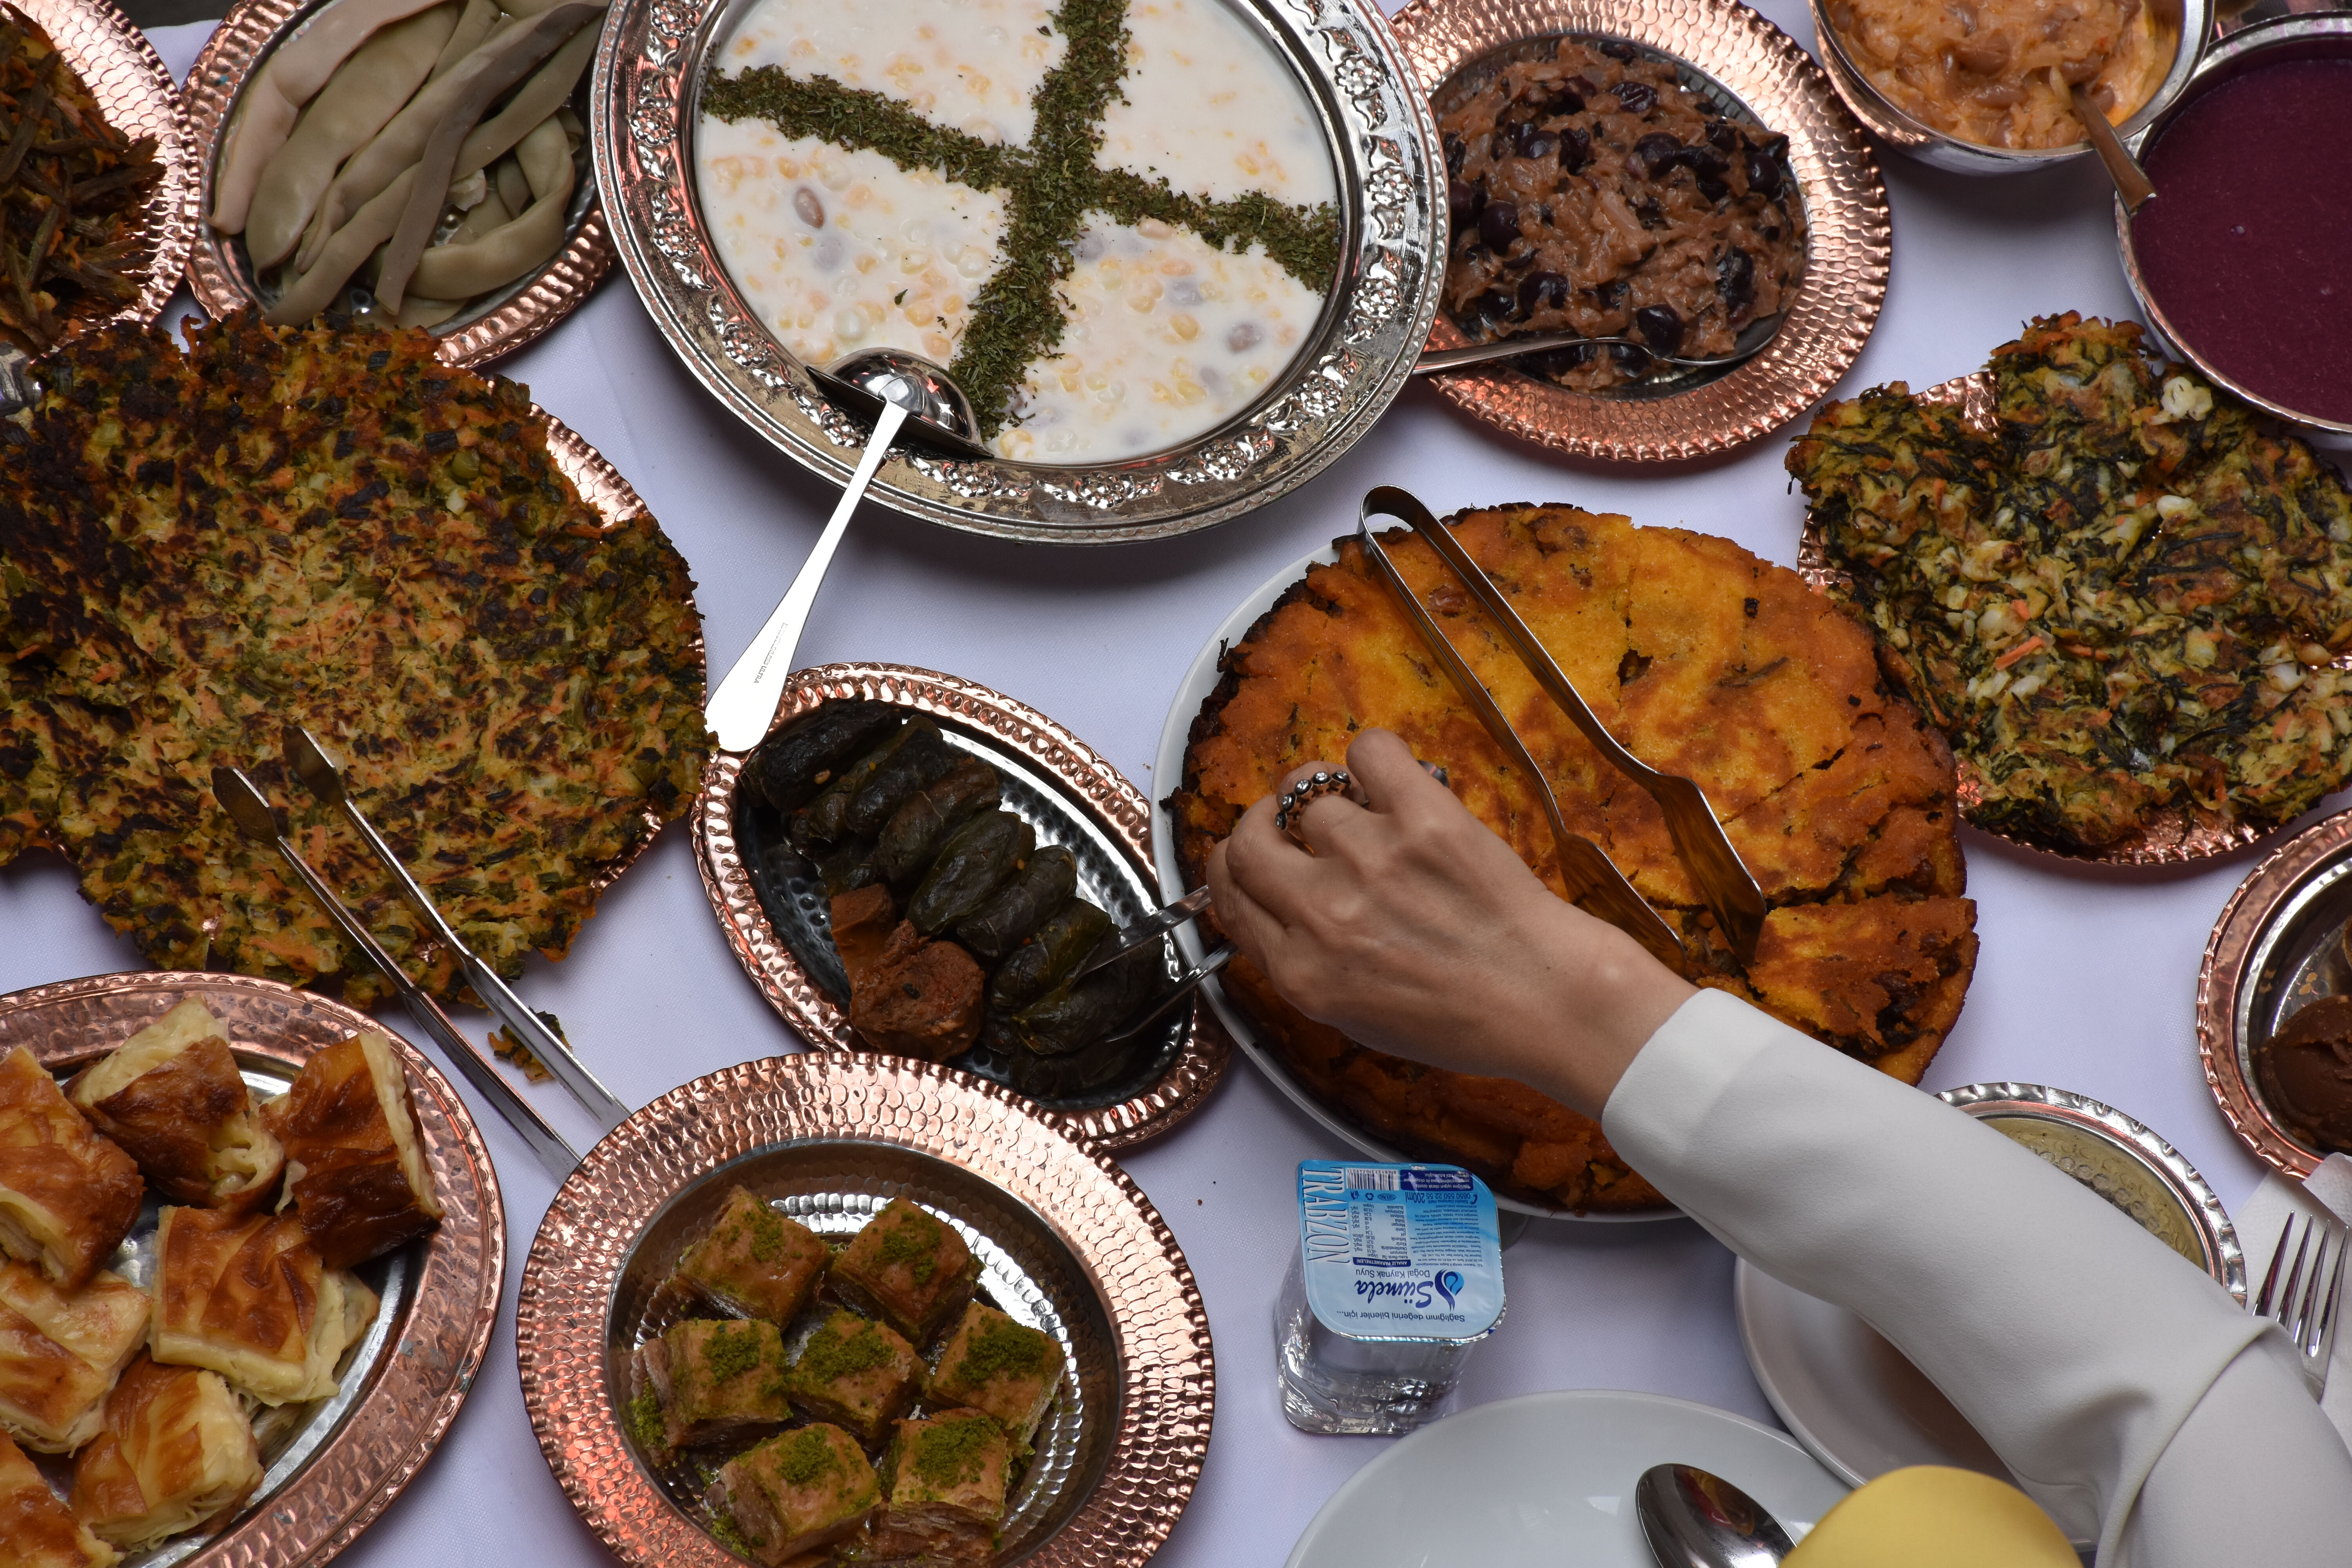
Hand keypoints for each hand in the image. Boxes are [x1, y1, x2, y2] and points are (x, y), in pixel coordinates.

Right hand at [1206, 729, 1693, 1118]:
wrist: (1547, 1001)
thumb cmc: (1464, 1018)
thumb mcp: (1357, 1016)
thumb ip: (1303, 962)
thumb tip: (1271, 905)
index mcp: (1302, 972)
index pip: (1229, 896)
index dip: (1234, 869)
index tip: (1254, 857)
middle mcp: (1323, 914)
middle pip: (1247, 840)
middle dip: (1262, 824)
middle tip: (1292, 823)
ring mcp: (1369, 860)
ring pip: (1307, 791)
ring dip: (1330, 793)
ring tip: (1365, 807)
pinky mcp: (1422, 817)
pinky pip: (1368, 751)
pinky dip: (1372, 757)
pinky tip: (1393, 782)